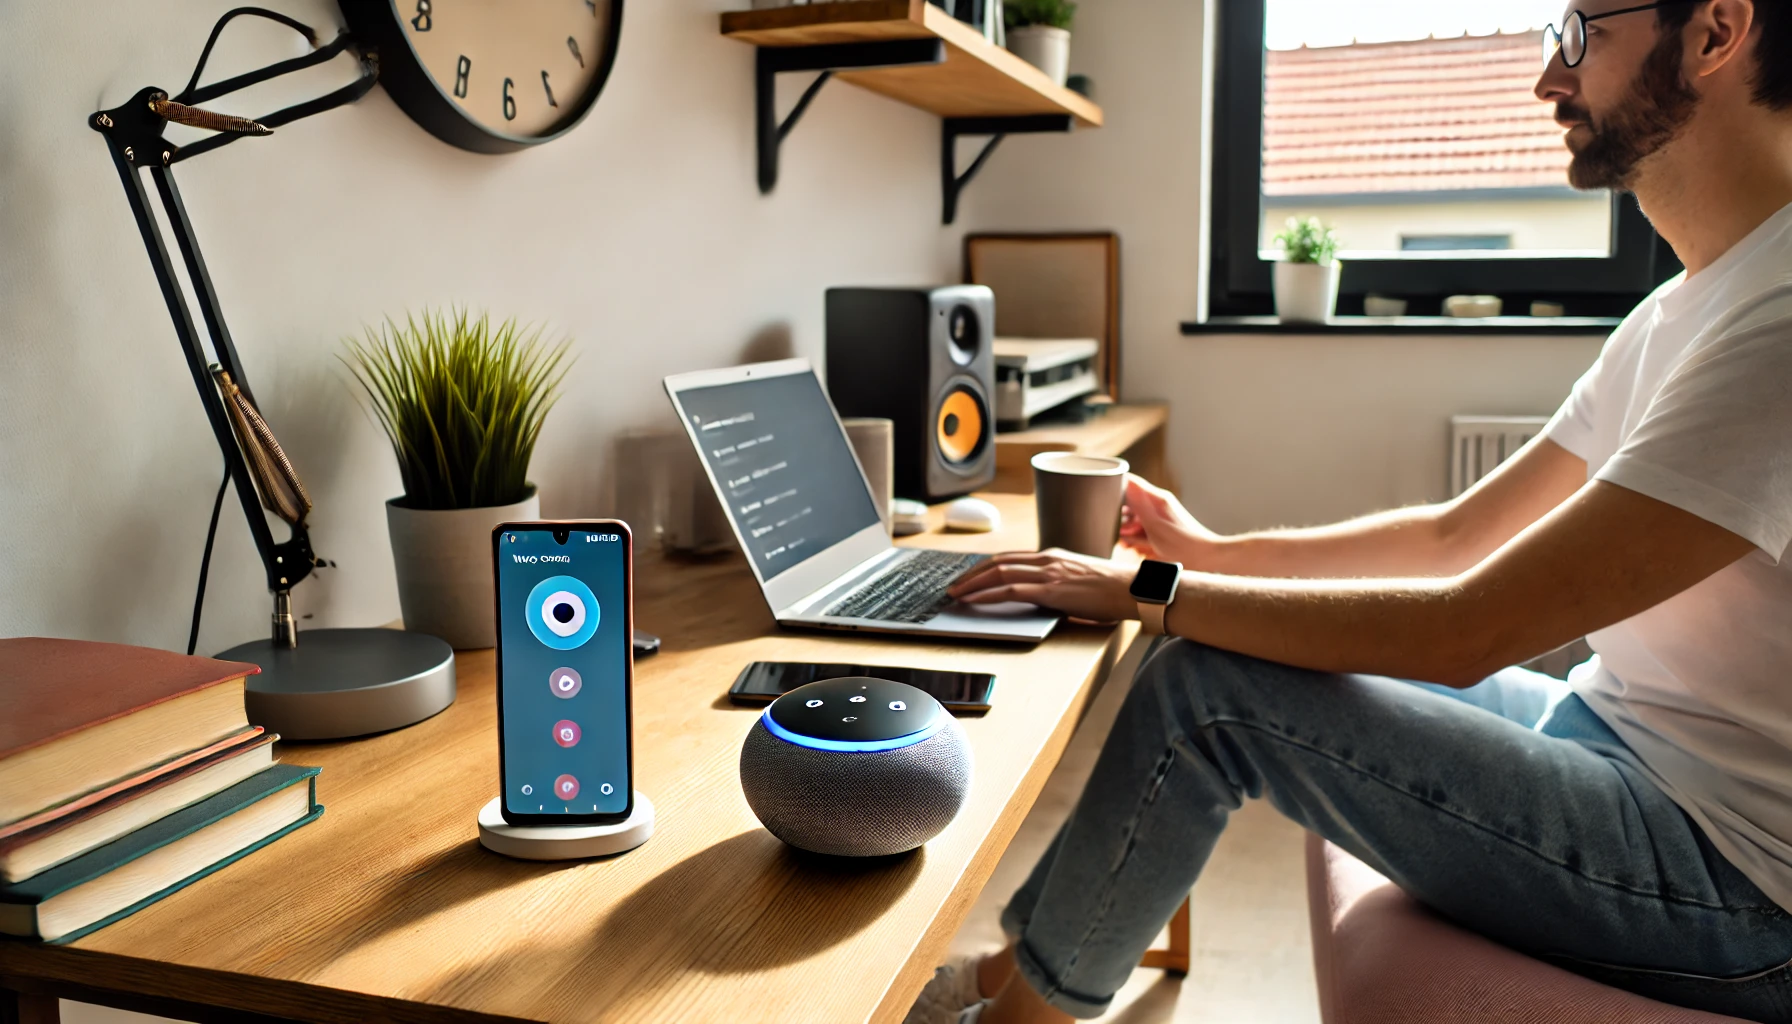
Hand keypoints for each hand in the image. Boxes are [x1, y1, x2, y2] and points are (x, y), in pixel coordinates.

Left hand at [948, 550, 1137, 623]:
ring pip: (999, 573)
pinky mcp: (1052, 590)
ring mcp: (1049, 573)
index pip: (1010, 557)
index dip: (985, 567)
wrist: (1134, 589)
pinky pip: (1011, 590)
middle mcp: (1047, 559)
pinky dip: (988, 594)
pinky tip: (975, 601)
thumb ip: (1058, 580)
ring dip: (973, 584)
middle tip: (954, 586)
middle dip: (971, 574)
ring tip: (956, 594)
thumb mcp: (1079, 578)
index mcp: (1053, 555)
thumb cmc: (1113, 589)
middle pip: (998, 562)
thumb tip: (1042, 593)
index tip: (969, 576)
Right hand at [1121, 475, 1217, 564]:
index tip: (1102, 496)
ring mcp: (1158, 515)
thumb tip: (1124, 482)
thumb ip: (1138, 503)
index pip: (1130, 482)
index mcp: (1156, 498)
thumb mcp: (1155, 525)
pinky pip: (1142, 527)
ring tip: (1125, 543)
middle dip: (1119, 515)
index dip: (1114, 486)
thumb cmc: (1183, 544)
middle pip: (1129, 501)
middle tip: (1116, 530)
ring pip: (1134, 517)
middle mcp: (1157, 503)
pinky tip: (1133, 546)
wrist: (1204, 558)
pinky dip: (1136, 536)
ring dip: (1127, 529)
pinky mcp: (1160, 527)